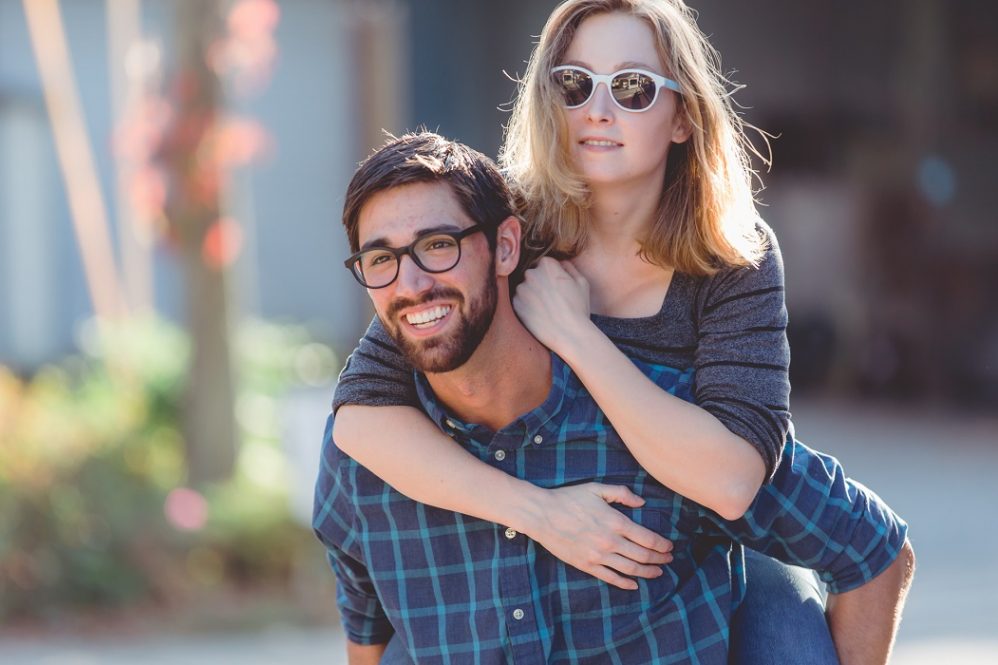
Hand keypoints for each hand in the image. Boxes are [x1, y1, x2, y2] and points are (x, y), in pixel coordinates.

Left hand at [513, 257, 592, 355]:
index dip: (552, 276)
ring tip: (546, 309)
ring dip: (531, 295)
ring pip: (524, 288)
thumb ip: (568, 267)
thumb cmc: (579, 309)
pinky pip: (519, 301)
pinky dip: (526, 307)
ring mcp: (521, 289)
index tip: (557, 287)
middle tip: (551, 299)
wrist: (570, 334)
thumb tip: (560, 263)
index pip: (544, 264)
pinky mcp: (515, 305)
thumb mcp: (581, 282)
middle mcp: (531, 274)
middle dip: (540, 283)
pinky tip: (539, 315)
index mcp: (547, 265)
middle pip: (532, 274)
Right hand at [521, 483, 673, 589]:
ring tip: (658, 572)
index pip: (647, 538)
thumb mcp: (596, 488)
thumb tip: (642, 503)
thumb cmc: (569, 498)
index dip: (662, 545)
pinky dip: (625, 583)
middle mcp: (610, 541)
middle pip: (643, 556)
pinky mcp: (586, 565)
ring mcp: (598, 556)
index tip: (670, 547)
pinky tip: (634, 585)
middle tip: (669, 559)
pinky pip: (610, 578)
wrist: (542, 514)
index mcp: (615, 522)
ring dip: (648, 572)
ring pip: (630, 570)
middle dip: (660, 559)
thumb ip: (622, 493)